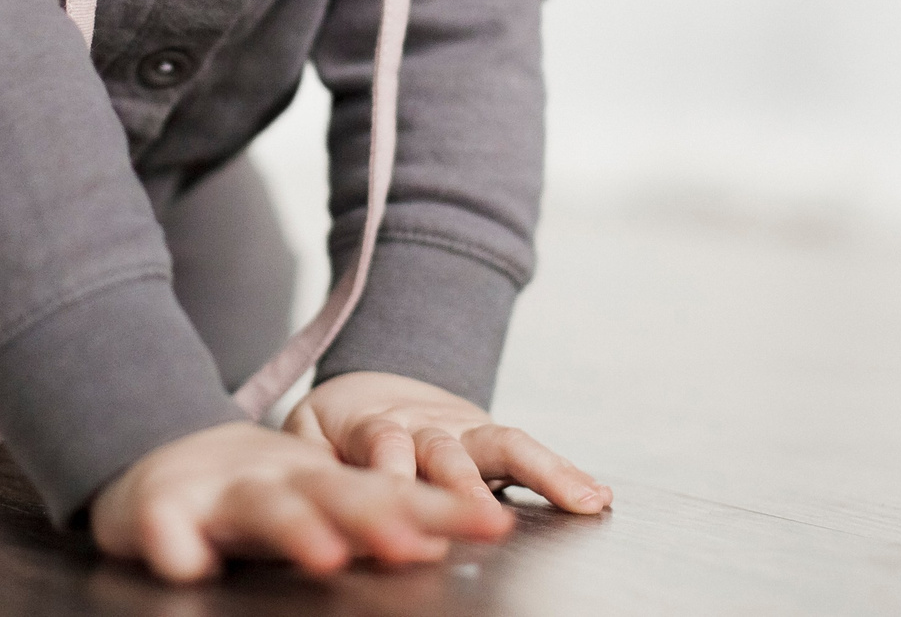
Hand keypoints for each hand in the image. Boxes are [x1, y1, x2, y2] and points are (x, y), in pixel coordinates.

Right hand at [91, 419, 511, 582]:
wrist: (157, 458)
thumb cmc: (249, 494)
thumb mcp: (313, 501)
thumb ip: (371, 516)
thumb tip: (440, 541)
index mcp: (320, 485)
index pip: (390, 493)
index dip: (441, 508)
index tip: (494, 522)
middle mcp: (278, 482)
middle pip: (334, 494)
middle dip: (377, 518)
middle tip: (417, 545)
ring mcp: (217, 493)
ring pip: (259, 507)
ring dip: (293, 529)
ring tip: (324, 556)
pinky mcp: (157, 508)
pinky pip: (163, 526)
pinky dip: (174, 541)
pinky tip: (187, 565)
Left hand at [285, 371, 611, 523]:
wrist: (369, 384)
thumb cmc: (333, 428)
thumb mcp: (305, 437)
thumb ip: (312, 464)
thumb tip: (314, 506)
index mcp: (371, 423)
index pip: (383, 447)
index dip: (392, 474)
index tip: (399, 502)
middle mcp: (425, 424)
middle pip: (447, 451)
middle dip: (467, 484)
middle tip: (485, 515)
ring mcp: (465, 430)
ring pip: (503, 445)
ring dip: (541, 472)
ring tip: (578, 498)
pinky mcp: (492, 439)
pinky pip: (531, 454)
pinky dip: (564, 474)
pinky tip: (596, 496)